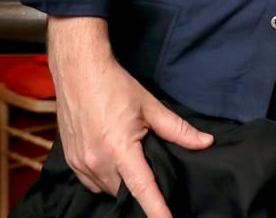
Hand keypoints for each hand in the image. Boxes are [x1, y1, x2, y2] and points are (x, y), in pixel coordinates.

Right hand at [49, 16, 212, 217]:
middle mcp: (96, 161)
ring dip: (121, 183)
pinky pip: (91, 182)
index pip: (142, 188)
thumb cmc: (115, 86)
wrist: (78, 72)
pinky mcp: (70, 160)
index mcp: (119, 149)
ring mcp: (80, 163)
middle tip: (152, 170)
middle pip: (124, 191)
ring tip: (132, 162)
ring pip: (106, 189)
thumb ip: (177, 129)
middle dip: (139, 189)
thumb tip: (204, 142)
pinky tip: (113, 161)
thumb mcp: (150, 106)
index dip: (156, 209)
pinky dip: (104, 178)